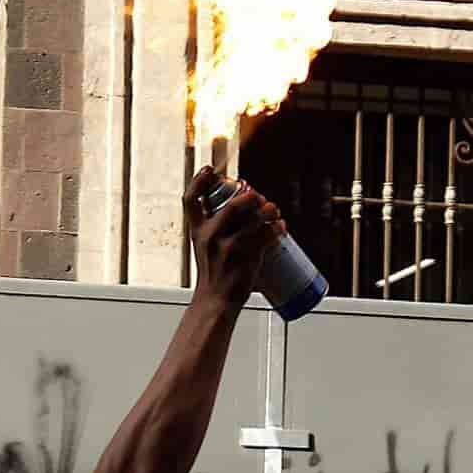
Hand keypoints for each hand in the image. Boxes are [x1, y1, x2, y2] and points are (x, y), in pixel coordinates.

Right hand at [184, 167, 280, 308]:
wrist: (215, 302)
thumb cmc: (213, 275)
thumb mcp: (204, 247)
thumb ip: (217, 227)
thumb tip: (238, 207)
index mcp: (197, 231)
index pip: (191, 200)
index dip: (199, 181)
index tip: (210, 170)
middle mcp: (210, 236)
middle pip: (232, 205)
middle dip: (250, 197)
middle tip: (259, 198)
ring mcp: (228, 247)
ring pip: (253, 219)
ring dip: (269, 211)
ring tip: (274, 211)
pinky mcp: (245, 258)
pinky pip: (266, 236)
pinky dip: (277, 228)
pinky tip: (281, 227)